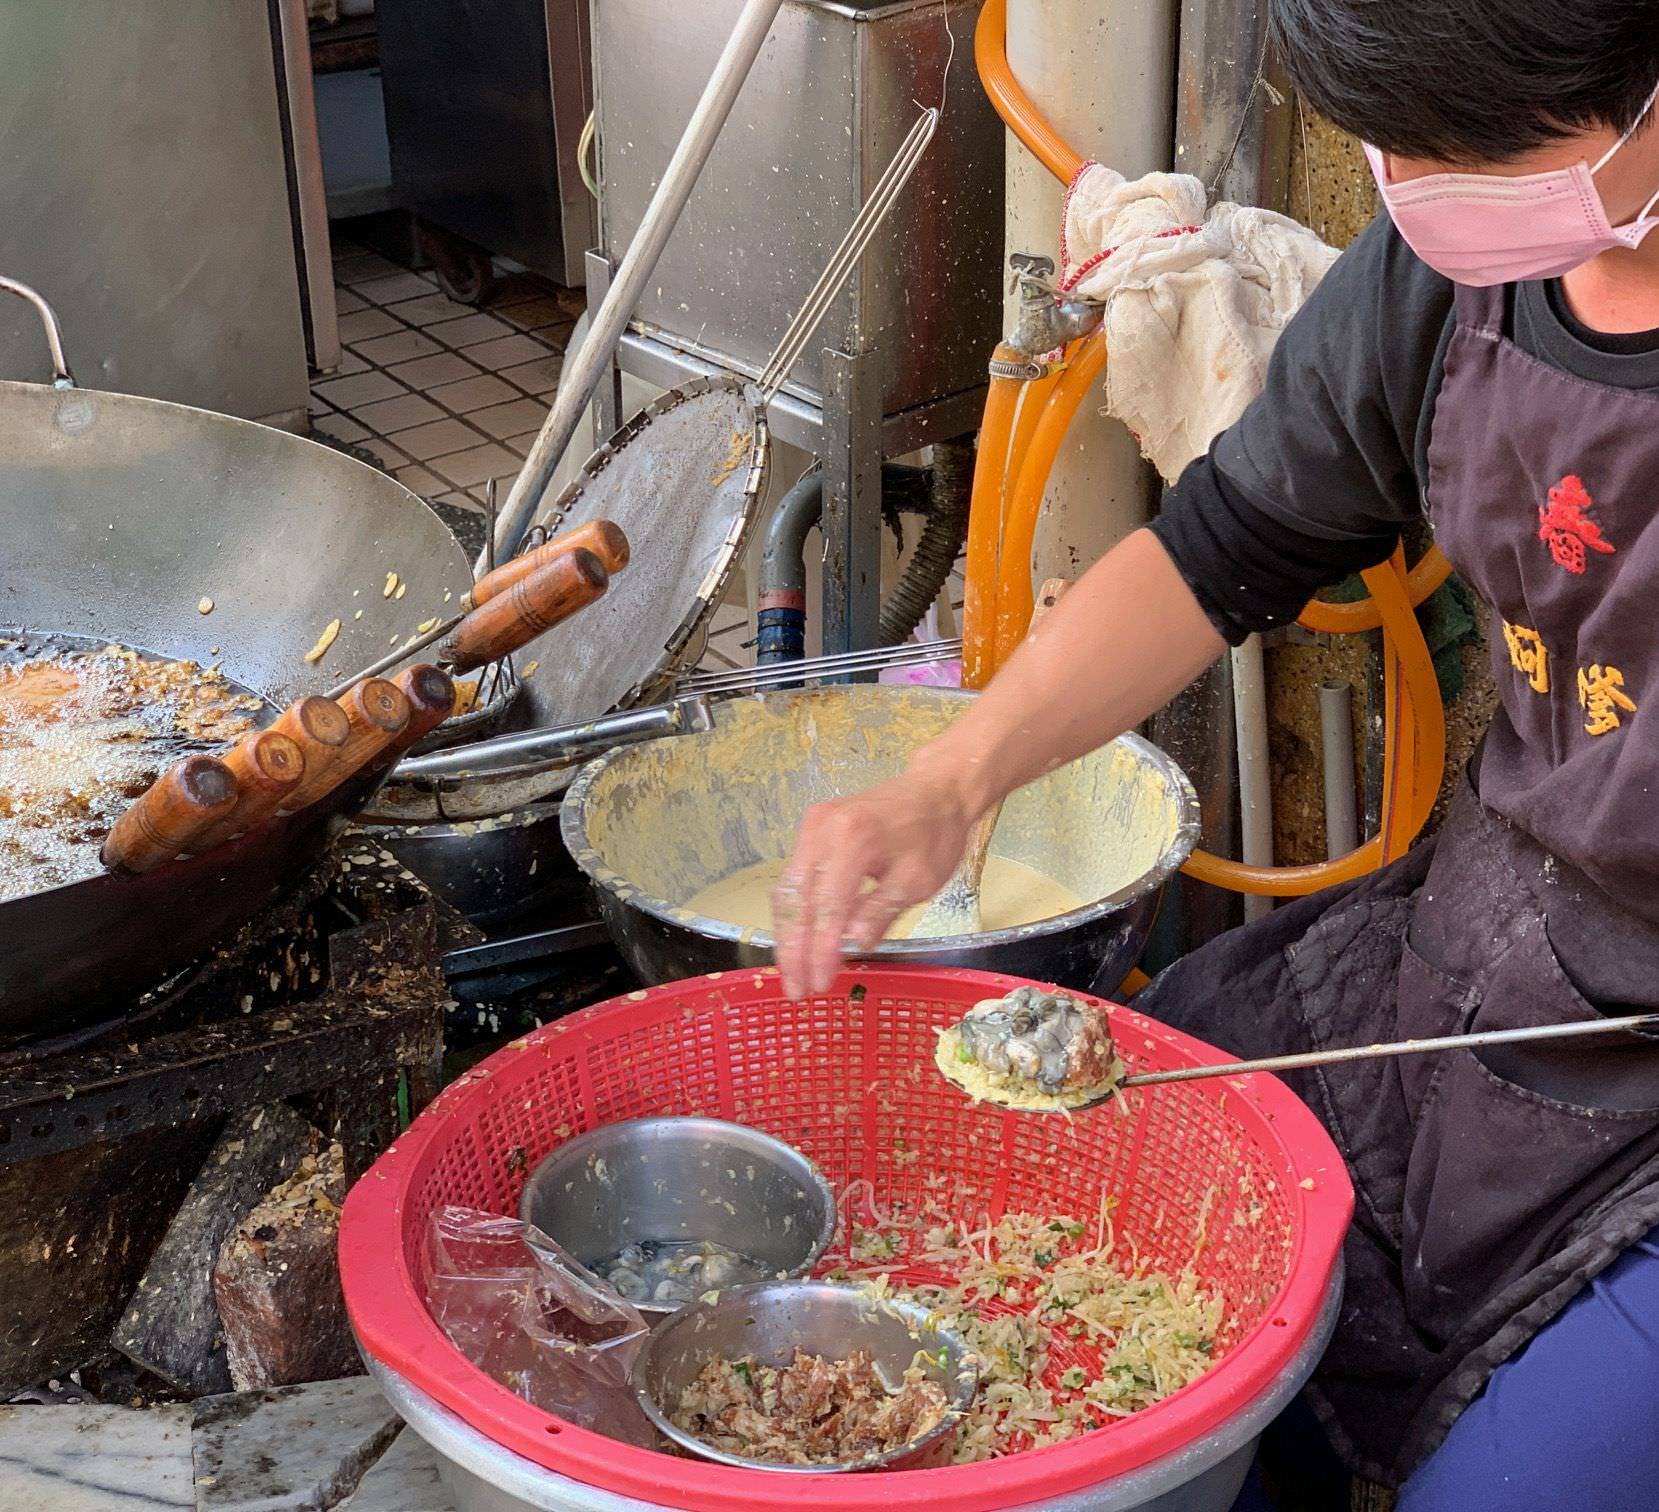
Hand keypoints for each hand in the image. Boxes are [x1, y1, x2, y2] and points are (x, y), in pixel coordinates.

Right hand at [772, 767, 974, 997]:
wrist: (935, 790)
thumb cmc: (934, 836)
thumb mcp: (917, 881)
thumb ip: (879, 913)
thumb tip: (850, 946)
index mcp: (852, 841)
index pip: (827, 908)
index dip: (820, 952)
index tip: (818, 985)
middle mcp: (822, 830)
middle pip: (796, 901)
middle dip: (793, 951)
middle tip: (795, 990)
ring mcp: (812, 826)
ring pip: (788, 890)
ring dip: (789, 935)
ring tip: (793, 973)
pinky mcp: (811, 828)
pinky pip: (795, 877)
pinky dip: (796, 913)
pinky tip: (800, 940)